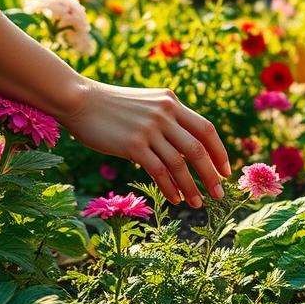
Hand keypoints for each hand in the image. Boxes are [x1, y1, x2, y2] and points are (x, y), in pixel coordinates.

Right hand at [59, 78, 229, 207]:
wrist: (79, 100)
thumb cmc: (112, 106)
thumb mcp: (147, 105)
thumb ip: (168, 120)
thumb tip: (186, 151)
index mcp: (171, 102)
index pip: (206, 129)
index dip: (219, 151)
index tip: (226, 170)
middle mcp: (165, 113)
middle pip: (198, 149)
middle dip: (212, 174)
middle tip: (219, 194)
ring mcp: (149, 129)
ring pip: (180, 164)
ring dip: (192, 187)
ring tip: (198, 203)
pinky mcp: (133, 144)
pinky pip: (159, 171)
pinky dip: (170, 187)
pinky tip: (175, 199)